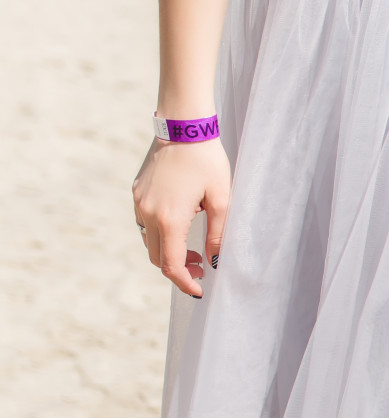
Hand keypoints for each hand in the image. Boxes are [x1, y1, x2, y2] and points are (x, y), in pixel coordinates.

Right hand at [131, 137, 229, 298]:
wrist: (183, 127)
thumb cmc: (207, 161)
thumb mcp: (222, 200)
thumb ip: (218, 234)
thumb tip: (215, 261)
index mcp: (169, 219)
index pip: (171, 264)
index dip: (185, 282)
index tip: (200, 290)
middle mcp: (147, 213)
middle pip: (157, 257)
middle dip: (178, 269)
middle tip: (201, 268)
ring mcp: (139, 203)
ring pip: (149, 242)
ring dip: (168, 252)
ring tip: (193, 251)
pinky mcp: (136, 193)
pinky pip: (144, 224)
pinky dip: (160, 235)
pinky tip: (180, 228)